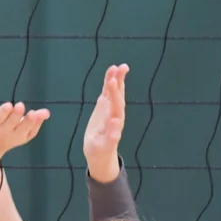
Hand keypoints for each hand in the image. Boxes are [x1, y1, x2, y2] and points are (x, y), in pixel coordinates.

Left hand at [0, 101, 49, 172]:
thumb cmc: (10, 135)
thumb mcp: (24, 132)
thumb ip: (36, 122)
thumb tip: (47, 112)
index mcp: (18, 135)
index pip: (25, 130)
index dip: (30, 121)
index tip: (33, 113)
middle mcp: (4, 131)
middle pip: (11, 123)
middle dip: (16, 115)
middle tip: (20, 106)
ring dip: (3, 112)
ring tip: (8, 105)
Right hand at [83, 63, 127, 183]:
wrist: (100, 154)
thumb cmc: (101, 151)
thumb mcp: (104, 146)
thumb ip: (111, 136)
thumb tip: (116, 122)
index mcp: (115, 121)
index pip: (116, 104)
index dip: (115, 93)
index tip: (113, 81)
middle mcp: (115, 113)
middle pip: (119, 95)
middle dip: (119, 82)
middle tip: (120, 67)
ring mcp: (110, 110)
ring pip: (114, 92)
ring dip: (116, 79)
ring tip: (118, 66)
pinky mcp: (104, 109)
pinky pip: (107, 94)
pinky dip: (108, 84)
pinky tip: (110, 74)